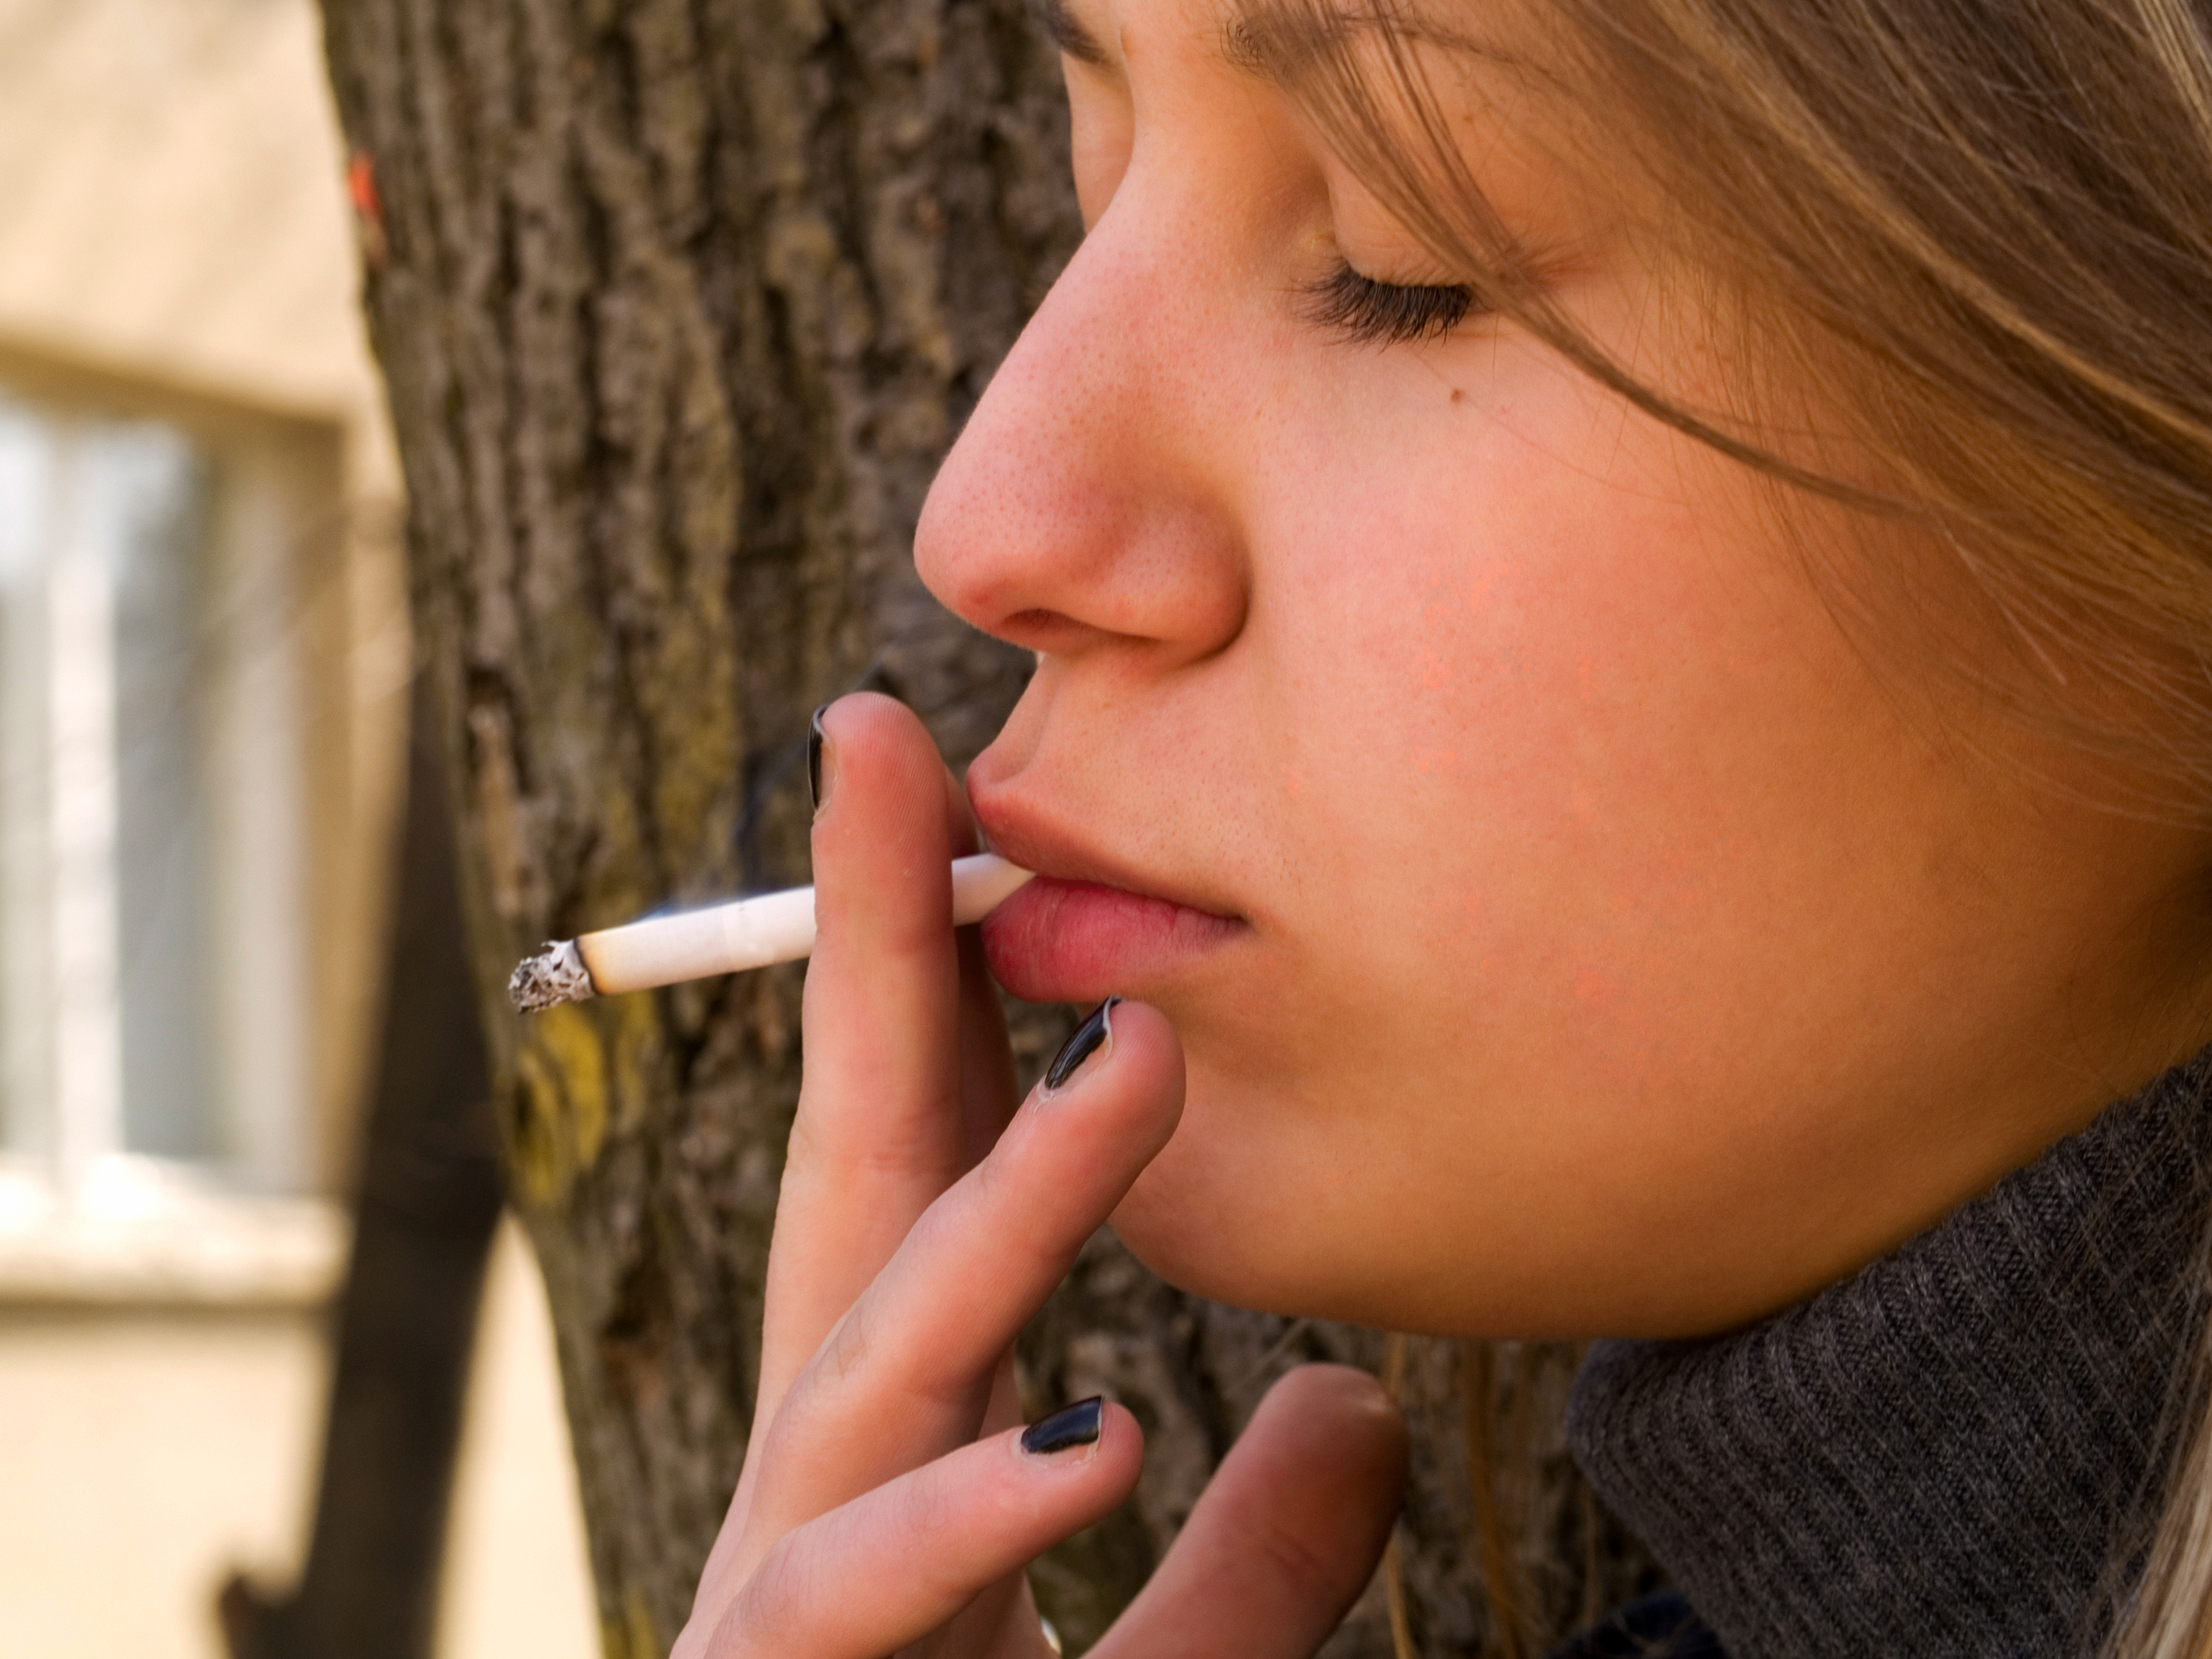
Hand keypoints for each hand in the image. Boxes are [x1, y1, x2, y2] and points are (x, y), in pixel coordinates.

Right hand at [672, 694, 1407, 1658]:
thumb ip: (1259, 1562)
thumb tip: (1362, 1405)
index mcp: (907, 1437)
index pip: (917, 1160)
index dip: (923, 968)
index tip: (927, 777)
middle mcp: (829, 1481)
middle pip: (853, 1184)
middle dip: (865, 962)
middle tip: (892, 749)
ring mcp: (790, 1593)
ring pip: (877, 1364)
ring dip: (1003, 1211)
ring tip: (1137, 1069)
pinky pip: (864, 1599)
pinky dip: (974, 1525)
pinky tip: (1095, 1437)